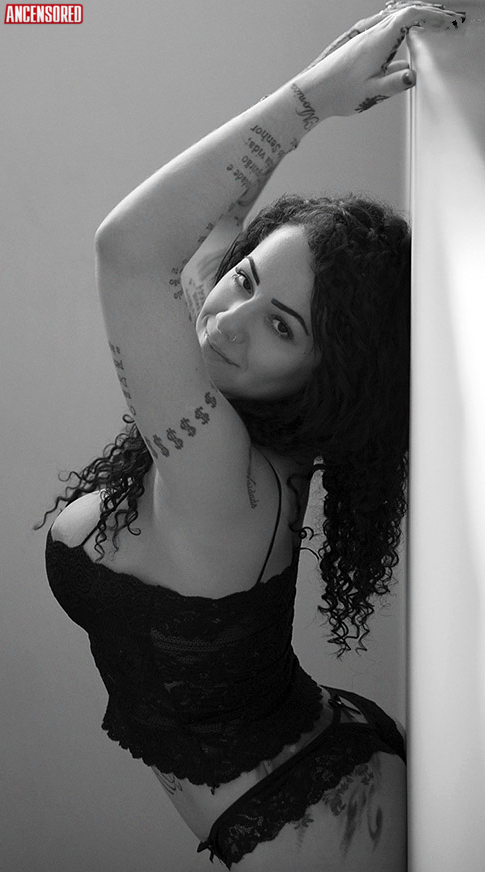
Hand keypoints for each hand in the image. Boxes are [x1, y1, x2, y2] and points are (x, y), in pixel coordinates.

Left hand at [301, 3, 465, 116]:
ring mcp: (364, 37)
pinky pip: (384, 26)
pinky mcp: (359, 44)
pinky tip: (402, 34)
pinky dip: (400, 25)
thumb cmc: (338, 93)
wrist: (313, 93)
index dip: (431, 16)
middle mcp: (372, 34)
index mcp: (378, 41)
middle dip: (426, 14)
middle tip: (444, 21)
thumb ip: (394, 84)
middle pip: (404, 12)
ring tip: (429, 24)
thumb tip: (413, 75)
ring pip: (394, 18)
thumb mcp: (371, 93)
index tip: (445, 22)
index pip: (410, 17)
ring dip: (413, 17)